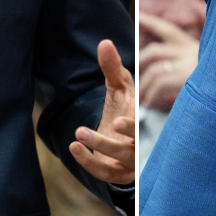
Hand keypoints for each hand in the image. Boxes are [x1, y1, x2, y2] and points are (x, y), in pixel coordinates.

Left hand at [70, 39, 134, 184]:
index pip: (141, 126)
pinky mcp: (116, 173)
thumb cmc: (125, 107)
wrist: (122, 137)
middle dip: (118, 138)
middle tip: (110, 125)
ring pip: (117, 159)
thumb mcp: (119, 86)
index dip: (132, 125)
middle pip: (133, 146)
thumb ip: (111, 67)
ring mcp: (128, 161)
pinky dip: (89, 161)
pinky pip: (104, 172)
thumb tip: (104, 42)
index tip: (119, 120)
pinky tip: (74, 148)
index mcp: (141, 120)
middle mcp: (138, 143)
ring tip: (79, 133)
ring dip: (99, 147)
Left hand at [138, 12, 198, 110]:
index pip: (166, 29)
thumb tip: (180, 72)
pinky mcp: (186, 76)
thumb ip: (195, 63)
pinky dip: (151, 95)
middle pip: (154, 51)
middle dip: (141, 64)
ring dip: (145, 87)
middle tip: (136, 79)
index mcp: (192, 45)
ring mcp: (187, 63)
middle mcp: (189, 50)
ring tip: (142, 100)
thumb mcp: (212, 64)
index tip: (138, 16)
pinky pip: (159, 84)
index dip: (150, 21)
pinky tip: (149, 105)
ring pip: (154, 70)